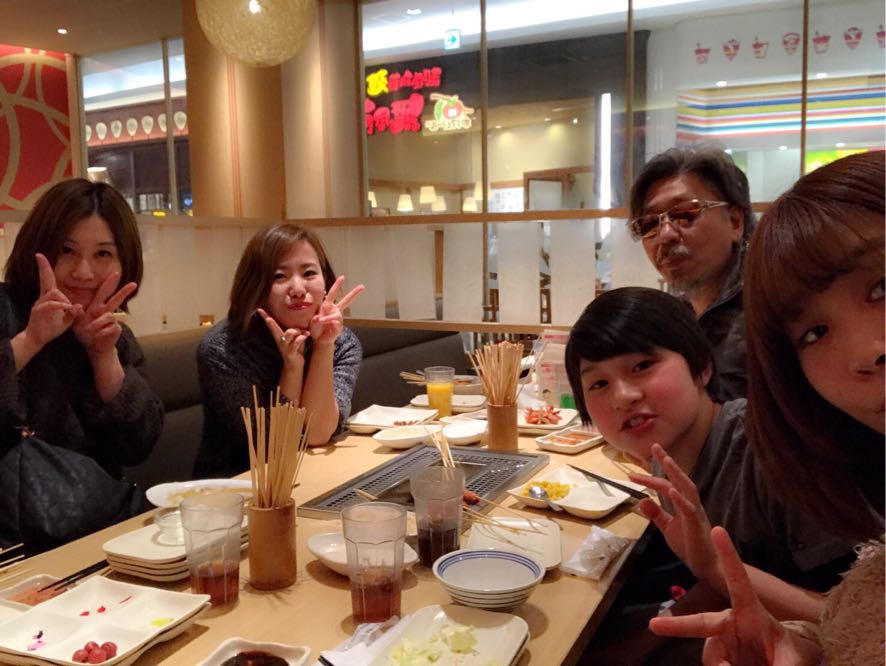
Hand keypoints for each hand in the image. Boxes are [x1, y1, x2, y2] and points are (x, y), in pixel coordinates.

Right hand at [23, 253, 82, 347]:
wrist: (37, 340)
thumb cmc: (51, 328)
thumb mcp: (67, 320)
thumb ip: (73, 312)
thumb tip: (79, 306)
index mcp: (49, 298)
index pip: (47, 279)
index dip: (44, 268)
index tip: (39, 255)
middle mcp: (42, 298)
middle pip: (48, 282)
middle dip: (45, 270)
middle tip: (49, 270)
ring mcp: (39, 304)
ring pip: (53, 292)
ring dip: (63, 299)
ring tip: (68, 309)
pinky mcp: (37, 312)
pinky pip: (50, 304)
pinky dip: (59, 305)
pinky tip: (66, 309)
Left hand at [71, 272, 137, 357]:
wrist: (93, 347)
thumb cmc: (85, 333)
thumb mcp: (76, 323)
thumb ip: (75, 314)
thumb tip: (76, 306)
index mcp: (97, 307)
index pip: (104, 292)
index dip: (109, 283)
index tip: (115, 273)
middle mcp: (106, 312)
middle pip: (117, 299)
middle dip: (125, 291)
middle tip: (134, 284)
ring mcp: (113, 321)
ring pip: (108, 316)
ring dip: (97, 323)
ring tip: (89, 330)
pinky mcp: (116, 329)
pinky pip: (108, 328)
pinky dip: (99, 333)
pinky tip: (96, 337)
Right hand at [257, 307, 308, 368]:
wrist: (295, 366)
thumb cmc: (296, 349)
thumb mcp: (296, 337)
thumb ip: (297, 330)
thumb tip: (302, 321)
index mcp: (280, 336)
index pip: (271, 325)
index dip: (265, 317)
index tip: (259, 309)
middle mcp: (280, 341)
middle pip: (275, 329)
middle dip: (271, 324)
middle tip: (268, 319)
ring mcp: (284, 347)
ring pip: (288, 334)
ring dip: (297, 331)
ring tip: (305, 333)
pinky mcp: (290, 353)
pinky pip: (295, 343)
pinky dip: (301, 338)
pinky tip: (306, 335)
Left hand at [308, 276, 363, 346]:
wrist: (320, 340)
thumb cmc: (316, 329)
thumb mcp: (312, 323)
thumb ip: (315, 320)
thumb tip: (320, 318)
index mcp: (327, 306)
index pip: (332, 293)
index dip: (337, 285)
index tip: (343, 277)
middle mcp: (335, 310)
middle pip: (346, 300)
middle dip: (354, 293)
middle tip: (362, 286)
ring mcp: (339, 318)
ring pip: (336, 315)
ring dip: (327, 318)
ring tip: (320, 321)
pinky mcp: (340, 326)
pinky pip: (336, 323)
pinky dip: (329, 324)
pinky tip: (326, 327)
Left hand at [629, 443, 718, 583]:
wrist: (708, 567)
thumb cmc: (691, 546)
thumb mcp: (668, 528)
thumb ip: (656, 514)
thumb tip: (642, 500)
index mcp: (684, 504)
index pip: (666, 486)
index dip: (650, 478)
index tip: (632, 474)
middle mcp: (691, 505)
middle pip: (679, 479)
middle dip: (668, 462)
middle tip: (655, 446)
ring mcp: (696, 514)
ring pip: (687, 488)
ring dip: (676, 473)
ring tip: (666, 459)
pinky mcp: (697, 526)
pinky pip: (690, 510)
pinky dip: (681, 499)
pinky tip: (671, 490)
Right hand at [649, 527, 821, 665]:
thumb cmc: (795, 655)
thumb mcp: (795, 660)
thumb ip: (777, 665)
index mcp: (752, 612)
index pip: (738, 580)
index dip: (727, 555)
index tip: (717, 529)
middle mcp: (731, 624)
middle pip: (701, 623)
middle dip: (677, 624)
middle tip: (654, 624)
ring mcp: (723, 642)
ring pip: (711, 657)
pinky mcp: (720, 659)